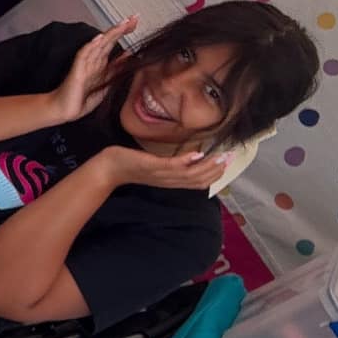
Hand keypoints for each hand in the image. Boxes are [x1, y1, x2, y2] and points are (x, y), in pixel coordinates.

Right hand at [50, 16, 134, 121]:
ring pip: (98, 45)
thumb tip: (130, 56)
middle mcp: (93, 61)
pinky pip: (83, 55)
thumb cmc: (81, 99)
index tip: (135, 23)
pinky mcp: (77, 71)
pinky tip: (99, 38)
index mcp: (100, 64)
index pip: (113, 44)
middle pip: (108, 40)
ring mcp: (84, 65)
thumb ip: (116, 70)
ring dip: (110, 34)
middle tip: (134, 18)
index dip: (123, 33)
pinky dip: (90, 46)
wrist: (63, 111)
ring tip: (122, 24)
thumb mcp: (105, 84)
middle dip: (121, 29)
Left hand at [97, 145, 230, 192]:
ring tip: (220, 157)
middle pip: (198, 180)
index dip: (214, 176)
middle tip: (229, 160)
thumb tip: (187, 157)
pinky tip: (198, 154)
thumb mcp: (154, 165)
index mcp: (170, 181)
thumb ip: (170, 164)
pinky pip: (172, 166)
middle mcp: (168, 180)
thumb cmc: (130, 164)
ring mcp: (161, 174)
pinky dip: (186, 161)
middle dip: (215, 171)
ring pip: (189, 175)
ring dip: (207, 167)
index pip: (197, 182)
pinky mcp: (152, 166)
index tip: (227, 164)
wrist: (108, 169)